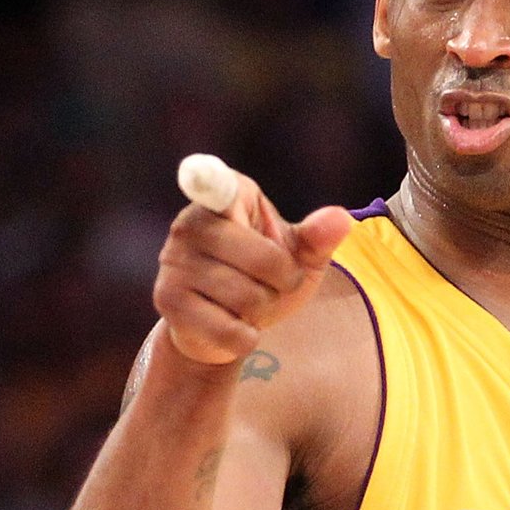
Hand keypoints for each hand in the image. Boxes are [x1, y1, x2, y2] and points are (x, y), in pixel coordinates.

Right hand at [153, 159, 352, 364]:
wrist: (220, 327)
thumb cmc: (263, 278)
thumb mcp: (297, 255)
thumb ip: (318, 238)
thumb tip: (341, 219)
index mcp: (224, 197)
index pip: (218, 186)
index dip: (212, 182)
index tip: (198, 171)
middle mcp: (189, 223)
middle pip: (263, 260)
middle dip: (283, 282)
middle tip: (271, 283)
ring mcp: (173, 262)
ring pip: (247, 298)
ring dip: (262, 309)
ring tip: (247, 303)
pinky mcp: (167, 301)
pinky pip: (228, 329)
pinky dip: (245, 337)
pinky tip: (233, 327)